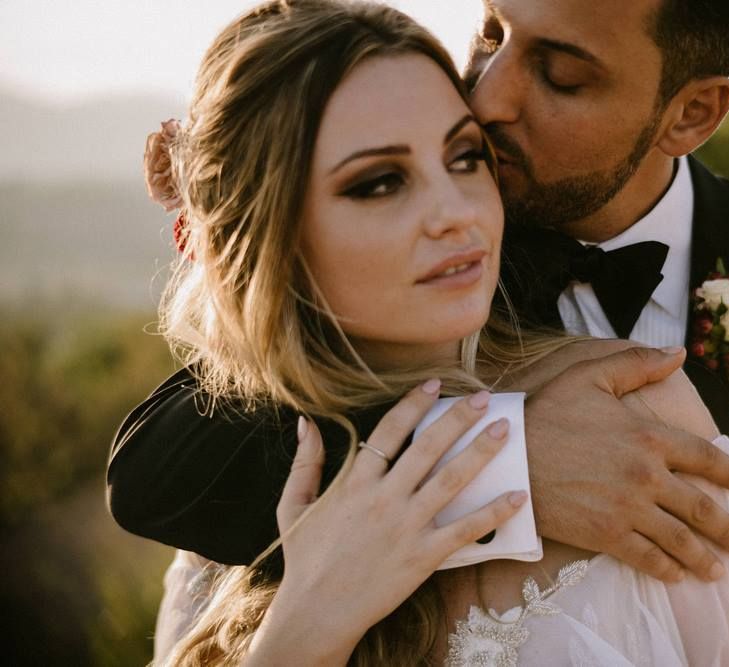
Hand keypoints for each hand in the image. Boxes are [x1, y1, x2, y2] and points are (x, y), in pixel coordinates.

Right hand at [249, 382, 526, 665]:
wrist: (317, 610)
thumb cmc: (305, 556)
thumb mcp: (293, 504)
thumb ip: (305, 462)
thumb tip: (305, 421)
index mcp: (355, 482)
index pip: (390, 430)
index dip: (414, 403)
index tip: (435, 384)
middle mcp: (385, 499)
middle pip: (428, 447)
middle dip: (458, 418)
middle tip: (483, 396)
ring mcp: (406, 527)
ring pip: (451, 481)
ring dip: (480, 452)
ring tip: (504, 429)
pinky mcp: (423, 556)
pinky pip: (464, 531)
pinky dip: (493, 513)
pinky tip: (518, 496)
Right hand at [526, 346, 728, 582]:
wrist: (507, 455)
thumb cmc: (546, 413)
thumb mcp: (588, 376)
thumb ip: (635, 363)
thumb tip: (677, 352)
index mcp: (649, 437)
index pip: (708, 459)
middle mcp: (647, 476)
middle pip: (703, 508)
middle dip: (726, 529)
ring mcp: (628, 509)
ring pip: (680, 540)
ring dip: (703, 557)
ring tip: (714, 568)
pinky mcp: (606, 534)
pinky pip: (647, 558)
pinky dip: (666, 569)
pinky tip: (674, 574)